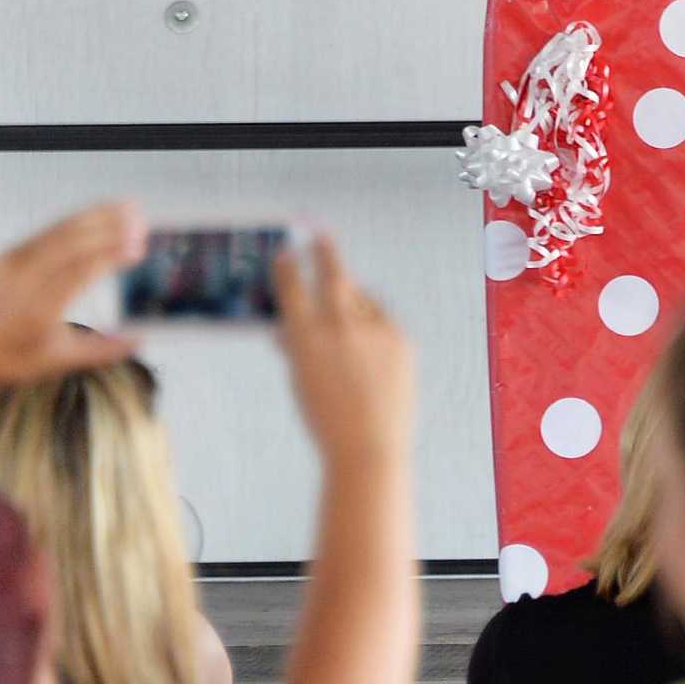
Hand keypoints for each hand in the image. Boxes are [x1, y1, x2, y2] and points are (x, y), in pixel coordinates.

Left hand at [0, 201, 146, 390]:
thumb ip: (101, 350)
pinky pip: (45, 231)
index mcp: (40, 306)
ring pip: (60, 230)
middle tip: (140, 219)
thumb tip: (138, 341)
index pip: (83, 270)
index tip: (138, 248)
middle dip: (109, 227)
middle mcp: (25, 278)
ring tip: (124, 207)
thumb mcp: (57, 362)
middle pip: (73, 241)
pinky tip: (91, 216)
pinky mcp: (7, 255)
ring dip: (94, 216)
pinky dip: (73, 220)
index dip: (113, 256)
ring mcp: (13, 262)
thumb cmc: (4, 360)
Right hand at [275, 233, 414, 470]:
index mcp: (305, 338)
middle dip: (325, 252)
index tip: (287, 254)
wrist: (369, 446)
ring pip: (360, 296)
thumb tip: (285, 329)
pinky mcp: (399, 339)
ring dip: (350, 294)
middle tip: (320, 237)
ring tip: (343, 308)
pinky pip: (382, 318)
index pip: (293, 289)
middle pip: (332, 274)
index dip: (288, 268)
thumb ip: (294, 349)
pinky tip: (367, 336)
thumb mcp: (300, 382)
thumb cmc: (327, 420)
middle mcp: (340, 327)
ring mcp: (373, 331)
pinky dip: (372, 321)